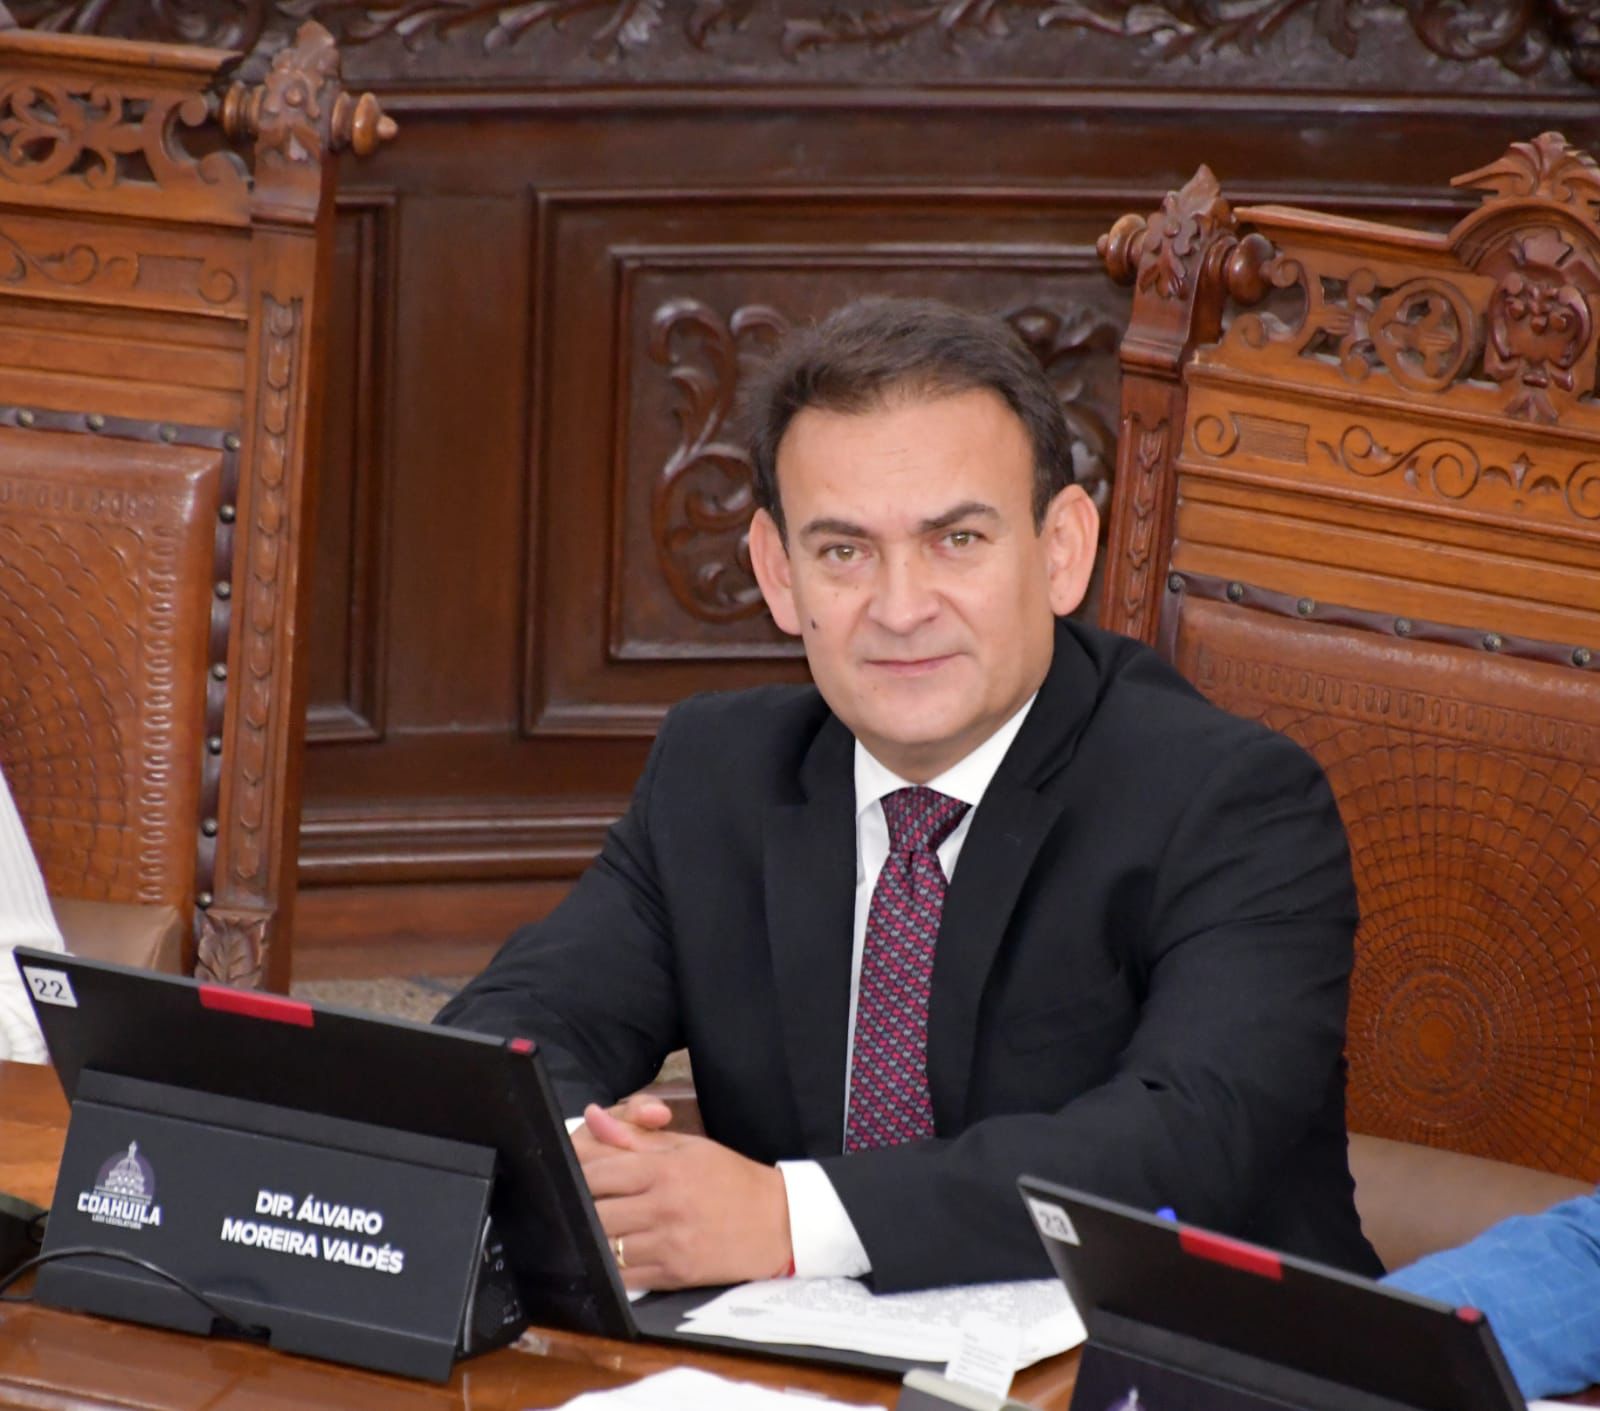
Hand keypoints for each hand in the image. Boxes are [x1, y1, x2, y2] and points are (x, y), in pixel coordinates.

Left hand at [574, 1099, 793, 1289]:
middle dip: (584, 1207)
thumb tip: (592, 1117)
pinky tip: (616, 1255)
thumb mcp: (687, 1146)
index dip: (580, 1174)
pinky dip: (614, 1267)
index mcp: (666, 1168)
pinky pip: (625, 1277)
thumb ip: (635, 1136)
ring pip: (606, 1246)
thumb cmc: (730, 1178)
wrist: (777, 1222)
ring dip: (597, 1238)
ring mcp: (669, 1243)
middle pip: (595, 1211)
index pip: (598, 1172)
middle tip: (586, 1204)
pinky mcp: (675, 1274)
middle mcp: (664, 1206)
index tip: (580, 1176)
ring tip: (600, 1228)